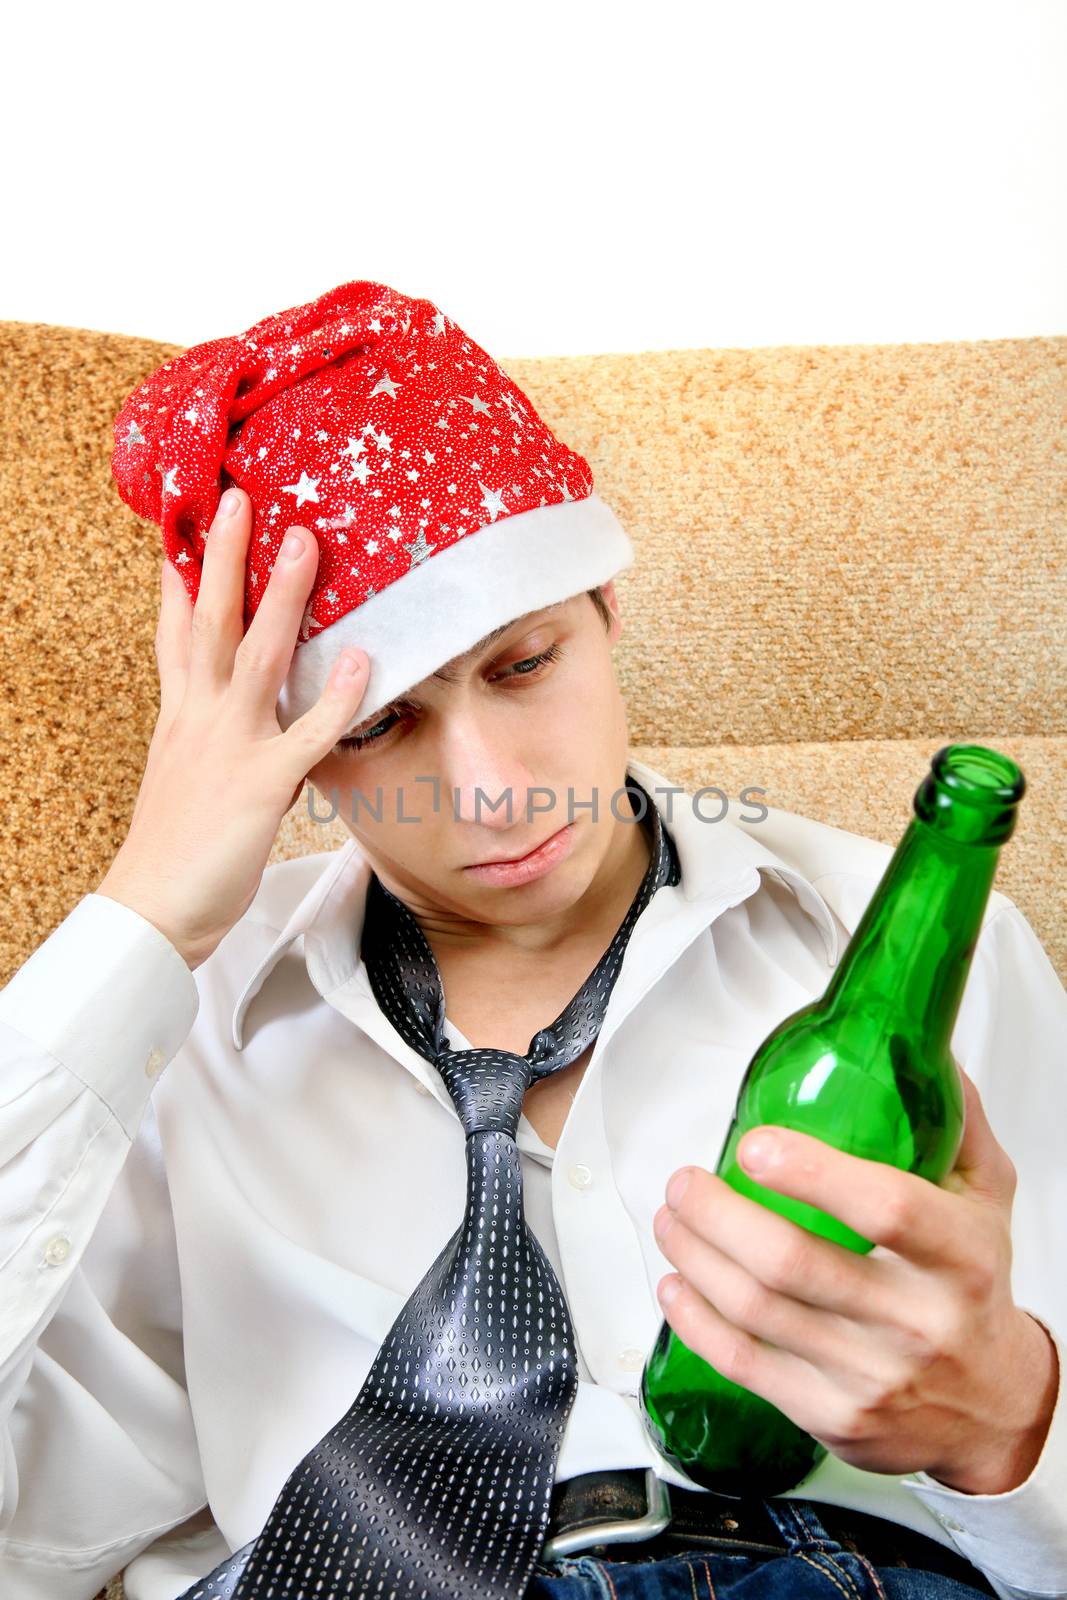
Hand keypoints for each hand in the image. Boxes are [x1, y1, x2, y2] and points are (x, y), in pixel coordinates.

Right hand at [96, 488, 370, 970]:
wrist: (154, 909)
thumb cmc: (175, 851)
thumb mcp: (183, 777)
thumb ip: (209, 739)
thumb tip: (237, 720)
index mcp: (180, 716)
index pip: (176, 634)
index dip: (179, 581)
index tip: (184, 531)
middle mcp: (200, 717)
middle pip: (212, 622)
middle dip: (228, 558)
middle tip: (241, 500)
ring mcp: (230, 745)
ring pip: (258, 655)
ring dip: (283, 596)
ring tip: (304, 542)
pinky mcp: (261, 782)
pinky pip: (308, 730)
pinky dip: (338, 694)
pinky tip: (363, 657)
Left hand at [653, 1064, 1059, 1492]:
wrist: (995, 1412)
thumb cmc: (976, 1289)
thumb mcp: (987, 1197)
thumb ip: (952, 1121)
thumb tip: (911, 1044)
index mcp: (960, 1256)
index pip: (887, 1208)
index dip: (812, 1174)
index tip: (755, 1145)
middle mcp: (917, 1321)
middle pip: (794, 1263)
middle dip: (718, 1214)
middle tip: (685, 1181)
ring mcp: (872, 1376)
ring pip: (757, 1311)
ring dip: (694, 1257)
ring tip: (671, 1218)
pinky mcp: (832, 1417)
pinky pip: (744, 1365)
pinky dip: (696, 1320)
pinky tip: (676, 1285)